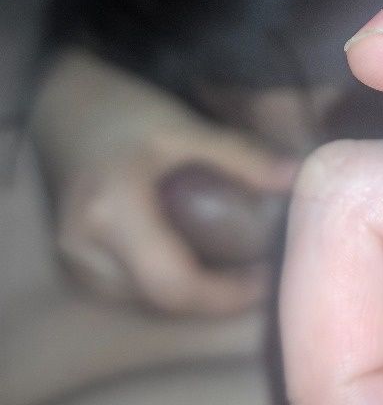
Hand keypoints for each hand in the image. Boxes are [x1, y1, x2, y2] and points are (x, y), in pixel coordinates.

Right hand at [31, 49, 296, 314]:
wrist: (63, 103)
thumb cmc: (122, 109)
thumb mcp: (183, 127)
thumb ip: (241, 157)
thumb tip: (296, 180)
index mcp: (113, 215)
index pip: (177, 285)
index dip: (228, 294)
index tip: (269, 277)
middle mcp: (86, 250)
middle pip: (163, 301)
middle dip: (216, 297)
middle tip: (260, 275)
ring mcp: (74, 260)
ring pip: (145, 302)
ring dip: (192, 293)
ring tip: (237, 269)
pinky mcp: (75, 260)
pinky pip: (129, 290)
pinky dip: (168, 283)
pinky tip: (199, 262)